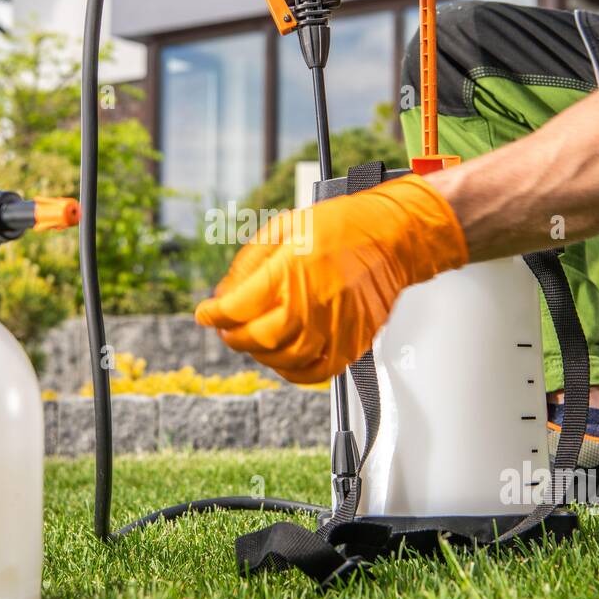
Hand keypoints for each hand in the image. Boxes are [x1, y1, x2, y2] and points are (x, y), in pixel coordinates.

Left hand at [195, 174, 468, 382]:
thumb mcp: (284, 227)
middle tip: (227, 329)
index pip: (237, 306)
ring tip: (254, 340)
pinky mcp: (352, 342)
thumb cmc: (342, 227)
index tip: (206, 314)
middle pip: (258, 337)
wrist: (392, 237)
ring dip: (259, 353)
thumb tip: (224, 294)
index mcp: (292, 269)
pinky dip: (292, 371)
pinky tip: (282, 358)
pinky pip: (316, 372)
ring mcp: (335, 326)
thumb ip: (249, 263)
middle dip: (233, 336)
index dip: (213, 314)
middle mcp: (313, 302)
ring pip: (283, 359)